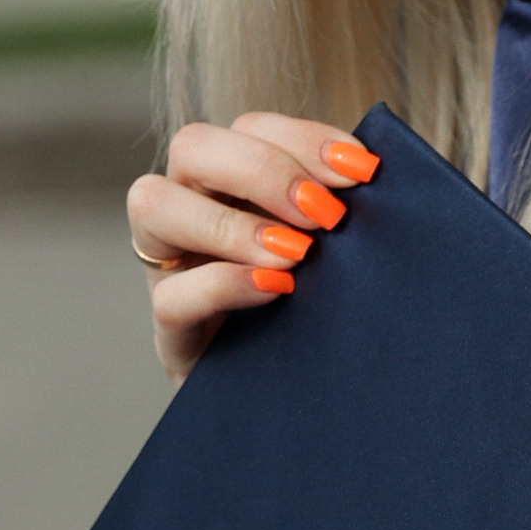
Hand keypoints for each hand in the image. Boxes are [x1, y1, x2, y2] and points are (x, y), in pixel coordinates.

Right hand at [127, 113, 379, 378]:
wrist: (304, 401)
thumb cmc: (325, 313)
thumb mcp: (337, 253)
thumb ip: (342, 213)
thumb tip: (378, 176)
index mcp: (233, 181)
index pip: (251, 127)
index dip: (304, 138)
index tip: (363, 171)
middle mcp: (192, 210)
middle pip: (194, 147)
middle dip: (264, 170)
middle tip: (324, 214)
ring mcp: (170, 268)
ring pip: (152, 202)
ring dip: (231, 222)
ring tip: (297, 255)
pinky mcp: (170, 330)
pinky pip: (172, 295)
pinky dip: (224, 284)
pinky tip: (276, 290)